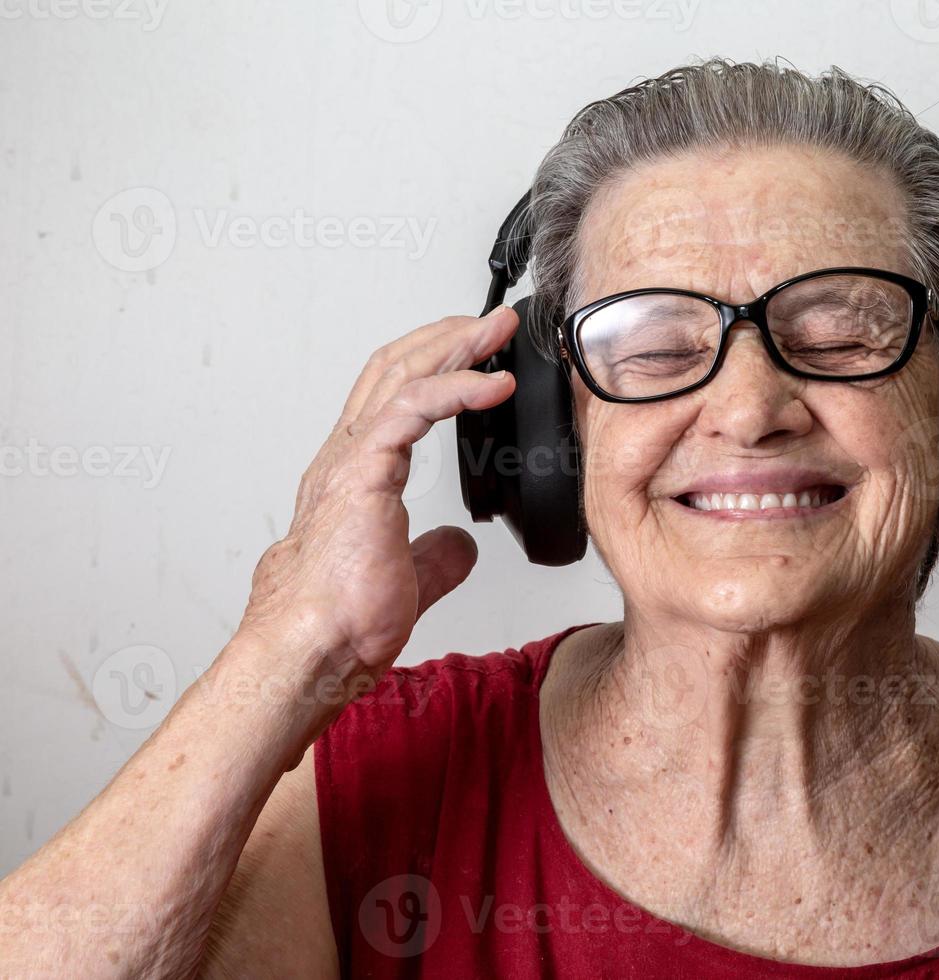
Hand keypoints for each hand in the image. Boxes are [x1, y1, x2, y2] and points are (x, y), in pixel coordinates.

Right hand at [237, 306, 518, 680]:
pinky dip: (456, 387)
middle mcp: (348, 457)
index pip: (395, 400)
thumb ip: (433, 555)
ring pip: (402, 375)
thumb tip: (459, 545)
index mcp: (357, 477)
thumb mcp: (407, 578)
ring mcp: (351, 459)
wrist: (311, 647)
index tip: (482, 357)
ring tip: (497, 331)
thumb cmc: (340, 619)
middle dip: (448, 339)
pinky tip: (491, 383)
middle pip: (396, 371)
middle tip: (495, 322)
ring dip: (455, 346)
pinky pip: (411, 408)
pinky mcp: (363, 471)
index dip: (437, 369)